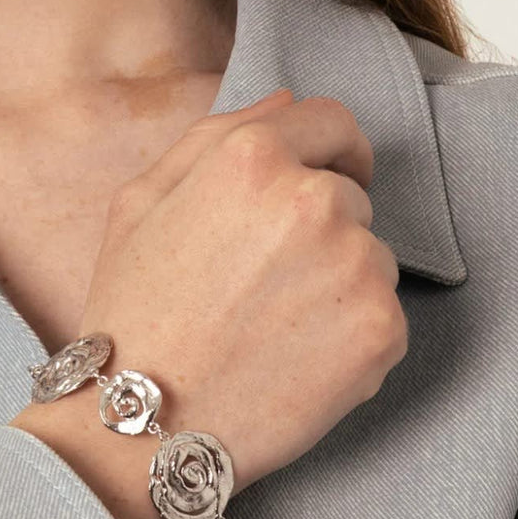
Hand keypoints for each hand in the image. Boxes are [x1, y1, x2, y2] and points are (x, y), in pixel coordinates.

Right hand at [76, 88, 406, 495]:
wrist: (146, 419)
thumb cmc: (135, 305)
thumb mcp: (143, 198)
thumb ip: (216, 133)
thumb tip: (285, 99)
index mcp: (254, 156)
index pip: (334, 121)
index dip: (328, 148)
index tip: (324, 175)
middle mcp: (314, 199)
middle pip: (349, 193)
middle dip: (319, 223)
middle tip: (262, 276)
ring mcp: (355, 266)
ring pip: (368, 254)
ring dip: (336, 278)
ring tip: (272, 321)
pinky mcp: (382, 330)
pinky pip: (382, 313)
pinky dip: (350, 333)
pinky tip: (294, 355)